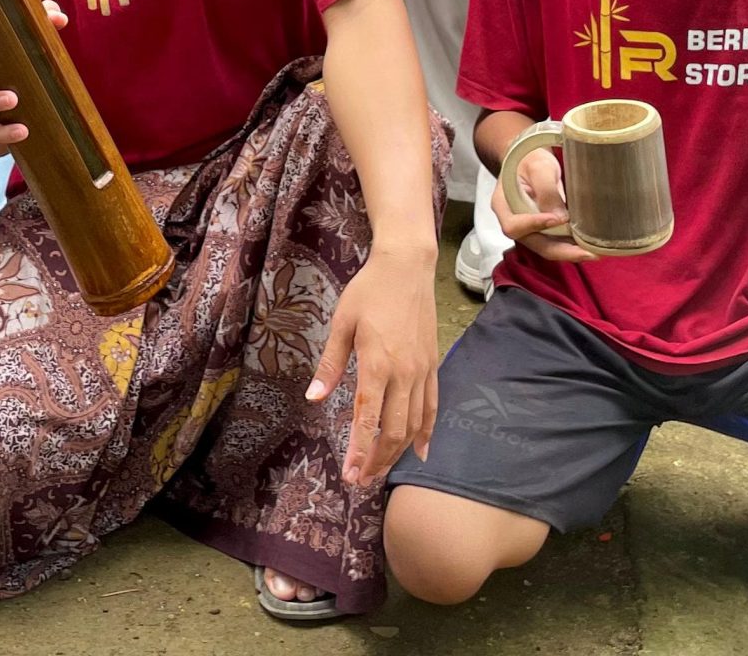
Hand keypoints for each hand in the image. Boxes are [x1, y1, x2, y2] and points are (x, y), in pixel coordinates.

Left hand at [308, 245, 438, 485]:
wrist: (407, 267)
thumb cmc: (369, 291)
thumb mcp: (342, 323)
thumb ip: (330, 364)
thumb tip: (315, 397)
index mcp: (378, 364)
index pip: (369, 419)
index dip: (360, 451)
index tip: (351, 474)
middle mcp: (404, 373)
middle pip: (394, 430)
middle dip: (378, 459)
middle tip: (362, 480)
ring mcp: (422, 371)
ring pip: (415, 423)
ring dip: (398, 451)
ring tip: (382, 470)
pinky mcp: (432, 365)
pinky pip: (432, 406)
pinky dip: (427, 432)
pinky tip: (420, 451)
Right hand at [491, 147, 598, 264]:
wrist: (531, 159)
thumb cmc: (530, 158)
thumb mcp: (538, 167)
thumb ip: (546, 189)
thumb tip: (561, 218)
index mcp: (502, 205)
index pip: (513, 225)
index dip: (534, 226)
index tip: (556, 219)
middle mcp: (514, 221)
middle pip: (533, 243)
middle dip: (561, 250)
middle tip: (587, 253)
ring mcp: (529, 228)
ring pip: (547, 247)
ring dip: (569, 252)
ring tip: (593, 252)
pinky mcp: (543, 229)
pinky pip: (556, 241)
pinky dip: (571, 245)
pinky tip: (589, 246)